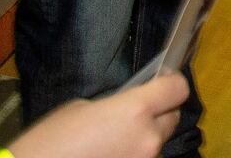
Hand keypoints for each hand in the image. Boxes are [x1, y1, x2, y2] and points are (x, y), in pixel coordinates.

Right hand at [9, 73, 188, 157]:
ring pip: (157, 144)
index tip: (161, 81)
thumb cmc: (52, 139)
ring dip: (144, 139)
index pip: (178, 89)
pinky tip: (111, 154)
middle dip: (159, 113)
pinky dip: (134, 155)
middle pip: (172, 118)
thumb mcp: (83, 108)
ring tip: (116, 141)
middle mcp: (148, 138)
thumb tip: (127, 108)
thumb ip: (115, 105)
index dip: (172, 82)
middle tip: (136, 113)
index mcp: (134, 111)